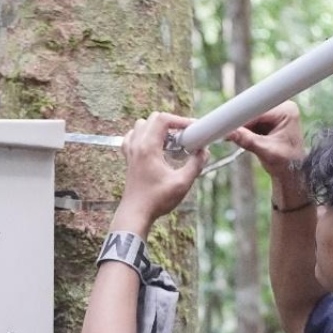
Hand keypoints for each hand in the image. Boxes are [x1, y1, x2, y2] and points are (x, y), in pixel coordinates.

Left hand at [114, 112, 207, 234]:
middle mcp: (136, 146)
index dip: (180, 120)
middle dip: (171, 123)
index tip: (192, 128)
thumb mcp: (182, 183)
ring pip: (141, 125)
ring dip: (157, 128)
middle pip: (152, 118)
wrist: (135, 213)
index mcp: (148, 148)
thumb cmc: (156, 200)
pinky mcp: (129, 159)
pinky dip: (144, 136)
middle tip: (184, 137)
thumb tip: (204, 152)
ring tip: (171, 143)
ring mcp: (130, 152)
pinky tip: (155, 148)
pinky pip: (132, 137)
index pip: (162, 119)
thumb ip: (196, 164)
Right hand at [226, 101, 304, 178]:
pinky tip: (242, 139)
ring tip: (236, 139)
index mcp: (287, 112)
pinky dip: (244, 131)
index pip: (259, 110)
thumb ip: (248, 141)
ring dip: (242, 128)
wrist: (291, 172)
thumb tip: (230, 132)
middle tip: (228, 133)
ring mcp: (275, 114)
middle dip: (241, 123)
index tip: (229, 123)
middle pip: (253, 111)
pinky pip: (250, 122)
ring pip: (249, 117)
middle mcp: (282, 109)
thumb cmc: (286, 162)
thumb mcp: (266, 151)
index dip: (242, 117)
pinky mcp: (268, 120)